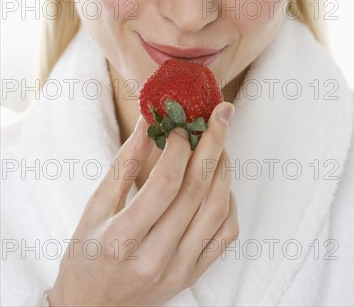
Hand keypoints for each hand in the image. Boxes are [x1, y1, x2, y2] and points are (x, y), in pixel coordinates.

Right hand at [48, 102, 238, 306]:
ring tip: (219, 144)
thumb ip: (124, 163)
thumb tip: (149, 122)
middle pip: (196, 192)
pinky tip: (220, 183)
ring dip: (223, 171)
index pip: (165, 184)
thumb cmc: (87, 255)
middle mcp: (154, 258)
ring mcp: (179, 270)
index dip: (179, 147)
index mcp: (122, 239)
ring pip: (217, 211)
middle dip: (213, 145)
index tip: (180, 124)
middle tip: (222, 115)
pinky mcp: (193, 275)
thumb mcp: (95, 207)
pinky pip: (225, 235)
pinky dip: (229, 202)